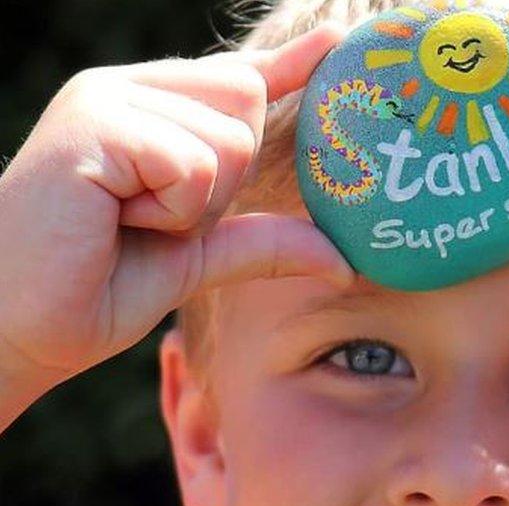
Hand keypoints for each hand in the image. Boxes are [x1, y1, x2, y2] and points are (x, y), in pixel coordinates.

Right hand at [0, 23, 353, 394]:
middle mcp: (129, 90)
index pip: (239, 79)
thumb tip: (346, 261)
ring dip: (195, 204)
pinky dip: (172, 209)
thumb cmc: (94, 289)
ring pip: (230, 137)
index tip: (336, 41)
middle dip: (226, 178)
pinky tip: (113, 216)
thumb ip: (265, 241)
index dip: (290, 66)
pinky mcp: (95, 122)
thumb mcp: (198, 259)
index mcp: (151, 111)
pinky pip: (193, 163)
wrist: (15, 330)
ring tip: (124, 220)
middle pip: (248, 100)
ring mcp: (108, 98)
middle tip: (152, 216)